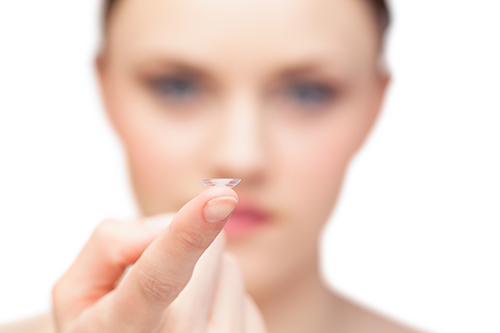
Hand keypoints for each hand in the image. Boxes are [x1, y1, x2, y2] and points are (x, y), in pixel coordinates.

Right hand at [52, 186, 266, 331]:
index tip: (220, 197)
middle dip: (187, 247)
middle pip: (210, 249)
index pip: (157, 278)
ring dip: (206, 276)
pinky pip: (244, 293)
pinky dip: (221, 297)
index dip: (187, 235)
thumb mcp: (77, 292)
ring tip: (177, 310)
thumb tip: (167, 226)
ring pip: (229, 266)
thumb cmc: (103, 326)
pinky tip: (198, 323)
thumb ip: (109, 245)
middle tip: (159, 286)